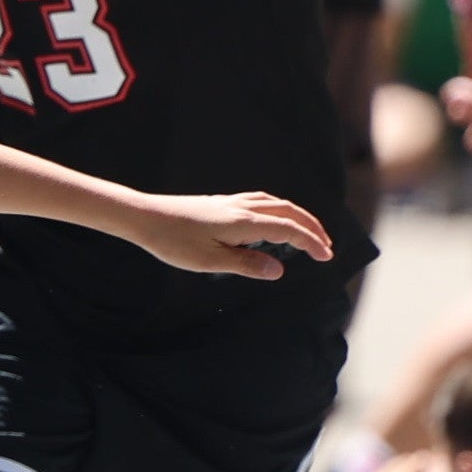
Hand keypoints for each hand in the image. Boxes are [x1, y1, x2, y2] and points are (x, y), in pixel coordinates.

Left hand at [127, 188, 334, 282]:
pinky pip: (261, 201)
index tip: (327, 257)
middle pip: (289, 211)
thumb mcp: (209, 261)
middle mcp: (241, 208)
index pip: (289, 229)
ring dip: (297, 216)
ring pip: (276, 203)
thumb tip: (278, 269)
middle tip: (327, 246)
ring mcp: (231, 203)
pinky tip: (273, 220)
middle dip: (312, 227)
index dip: (311, 242)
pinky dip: (279, 210)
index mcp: (243, 222)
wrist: (144, 217)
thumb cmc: (174, 241)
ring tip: (308, 233)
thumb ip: (246, 264)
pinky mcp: (221, 204)